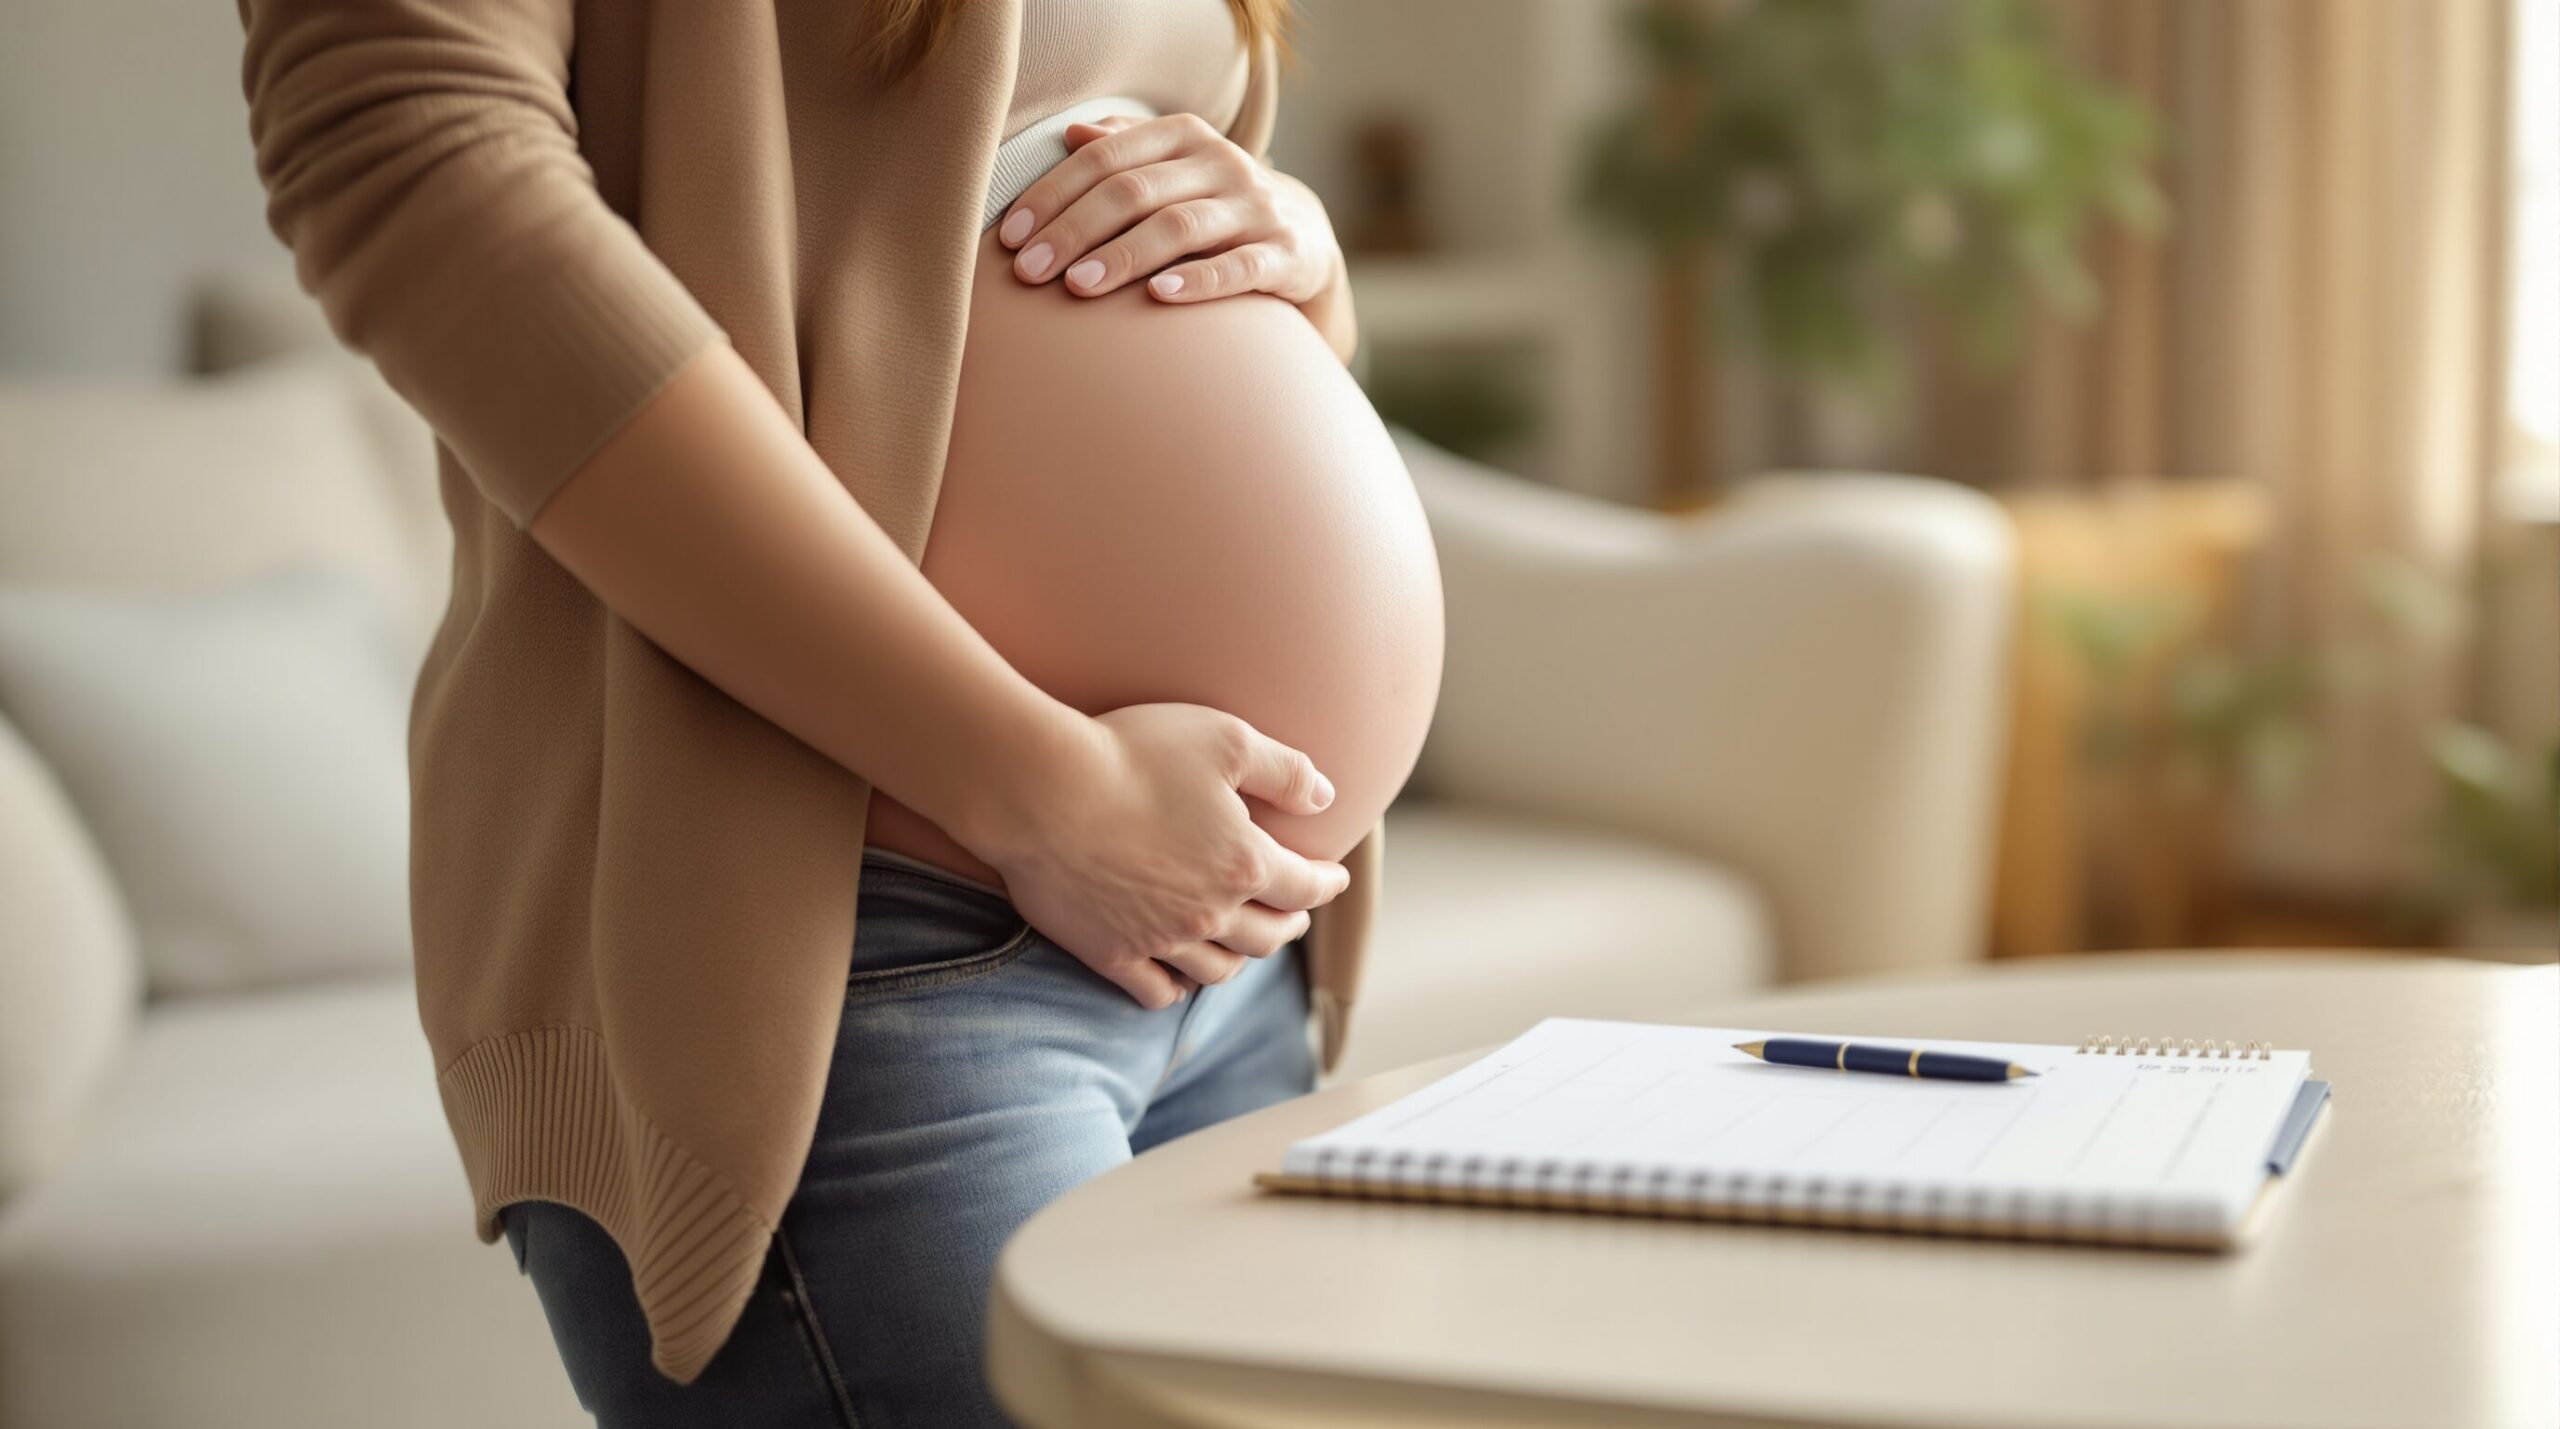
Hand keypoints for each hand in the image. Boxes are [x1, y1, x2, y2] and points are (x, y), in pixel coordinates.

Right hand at [960, 704, 1350, 1009]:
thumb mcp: (1226, 740)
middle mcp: (1210, 913)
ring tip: (1244, 945)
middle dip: (1289, 923)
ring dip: (1240, 958)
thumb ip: (1286, 771)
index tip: (1334, 878)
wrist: (1042, 792)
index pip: (1304, 887)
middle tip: (1295, 914)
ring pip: (1218, 970)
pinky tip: (1179, 977)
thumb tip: (1326, 799)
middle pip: (1267, 935)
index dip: (1325, 882)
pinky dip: (1177, 987)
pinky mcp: (1110, 953)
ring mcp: (1159, 939)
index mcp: (1245, 863)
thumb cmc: (1133, 755)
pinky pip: (1157, 992)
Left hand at [996, 112, 1344, 306]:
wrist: (1301, 238)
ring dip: (1122, 257)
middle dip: (1074, 231)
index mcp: (1183, 136)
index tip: (1011, 237)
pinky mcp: (1284, 254)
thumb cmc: (1212, 205)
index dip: (1053, 195)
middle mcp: (1222, 163)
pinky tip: (1158, 297)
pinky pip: (1238, 268)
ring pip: (1179, 227)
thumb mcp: (1171, 170)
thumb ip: (1124, 150)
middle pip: (1134, 191)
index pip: (1105, 158)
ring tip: (1076, 286)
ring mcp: (1256, 208)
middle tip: (1030, 270)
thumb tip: (1070, 135)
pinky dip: (1198, 282)